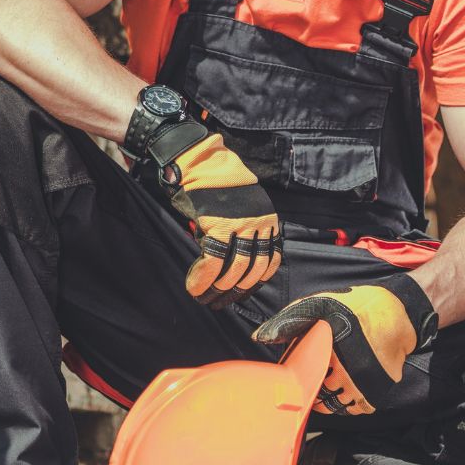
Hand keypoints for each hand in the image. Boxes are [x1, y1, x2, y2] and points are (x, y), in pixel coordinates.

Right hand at [151, 126, 281, 307]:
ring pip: (234, 268)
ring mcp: (240, 224)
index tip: (238, 295)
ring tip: (205, 298)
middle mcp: (259, 224)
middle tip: (218, 304)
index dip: (254, 284)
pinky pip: (212, 259)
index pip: (270, 262)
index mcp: (268, 221)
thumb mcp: (238, 211)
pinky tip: (194, 287)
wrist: (200, 161)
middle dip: (234, 292)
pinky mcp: (218, 224)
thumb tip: (228, 267)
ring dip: (218, 289)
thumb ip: (239, 236)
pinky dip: (203, 277)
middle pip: (252, 270)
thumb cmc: (215, 186)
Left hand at [251, 276, 436, 414]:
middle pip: (320, 394)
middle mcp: (345, 370)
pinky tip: (345, 394)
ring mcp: (363, 381)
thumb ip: (289, 321)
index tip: (295, 379)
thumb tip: (259, 337)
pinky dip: (351, 405)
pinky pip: (360, 407)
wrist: (397, 310)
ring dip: (330, 402)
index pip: (302, 378)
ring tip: (325, 393)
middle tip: (310, 387)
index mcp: (326, 349)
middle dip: (313, 392)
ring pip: (339, 405)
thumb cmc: (353, 305)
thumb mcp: (317, 304)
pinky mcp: (379, 387)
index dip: (297, 380)